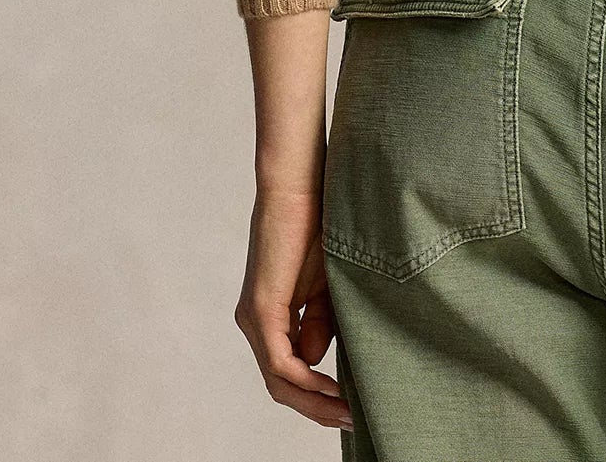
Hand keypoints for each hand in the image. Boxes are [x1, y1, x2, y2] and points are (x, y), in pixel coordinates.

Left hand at [234, 181, 353, 432]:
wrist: (299, 186)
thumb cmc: (315, 225)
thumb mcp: (324, 284)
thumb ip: (319, 322)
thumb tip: (315, 361)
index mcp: (269, 315)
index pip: (288, 371)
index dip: (318, 394)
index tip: (352, 403)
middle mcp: (254, 322)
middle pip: (281, 385)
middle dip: (317, 408)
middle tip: (351, 419)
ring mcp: (254, 318)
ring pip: (278, 380)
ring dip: (313, 401)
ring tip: (346, 411)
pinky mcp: (260, 308)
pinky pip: (280, 361)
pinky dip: (305, 380)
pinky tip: (330, 387)